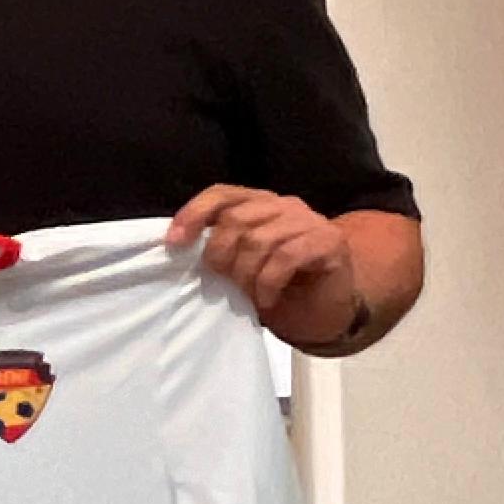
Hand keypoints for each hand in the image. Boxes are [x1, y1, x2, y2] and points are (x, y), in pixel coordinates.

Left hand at [170, 185, 358, 346]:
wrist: (326, 308)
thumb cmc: (277, 285)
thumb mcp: (239, 264)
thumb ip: (218, 247)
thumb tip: (179, 247)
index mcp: (259, 204)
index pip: (221, 194)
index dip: (194, 214)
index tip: (174, 243)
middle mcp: (284, 205)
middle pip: (235, 219)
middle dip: (220, 255)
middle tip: (224, 281)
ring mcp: (309, 220)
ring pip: (259, 239)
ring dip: (245, 274)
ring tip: (247, 294)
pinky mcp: (328, 241)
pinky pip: (285, 257)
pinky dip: (268, 282)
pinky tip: (267, 299)